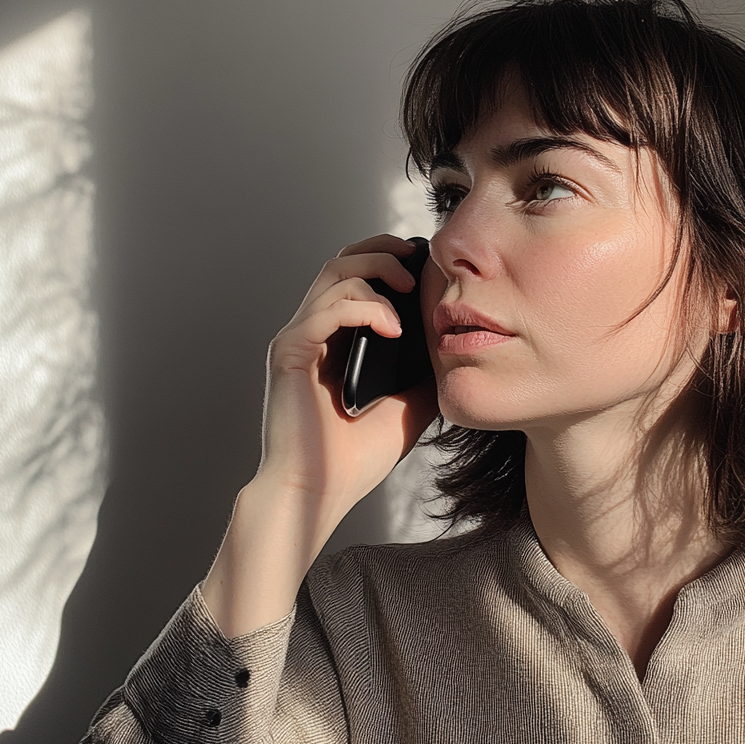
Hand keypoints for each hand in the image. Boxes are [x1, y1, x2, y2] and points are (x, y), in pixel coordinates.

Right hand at [258, 232, 438, 538]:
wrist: (321, 493)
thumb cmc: (356, 457)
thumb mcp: (409, 403)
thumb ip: (423, 368)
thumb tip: (454, 341)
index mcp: (335, 340)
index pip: (355, 277)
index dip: (388, 258)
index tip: (425, 261)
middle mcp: (312, 332)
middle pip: (342, 262)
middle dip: (382, 250)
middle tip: (417, 257)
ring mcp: (298, 339)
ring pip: (334, 274)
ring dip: (377, 272)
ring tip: (408, 289)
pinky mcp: (290, 352)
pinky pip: (327, 309)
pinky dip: (364, 308)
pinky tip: (392, 327)